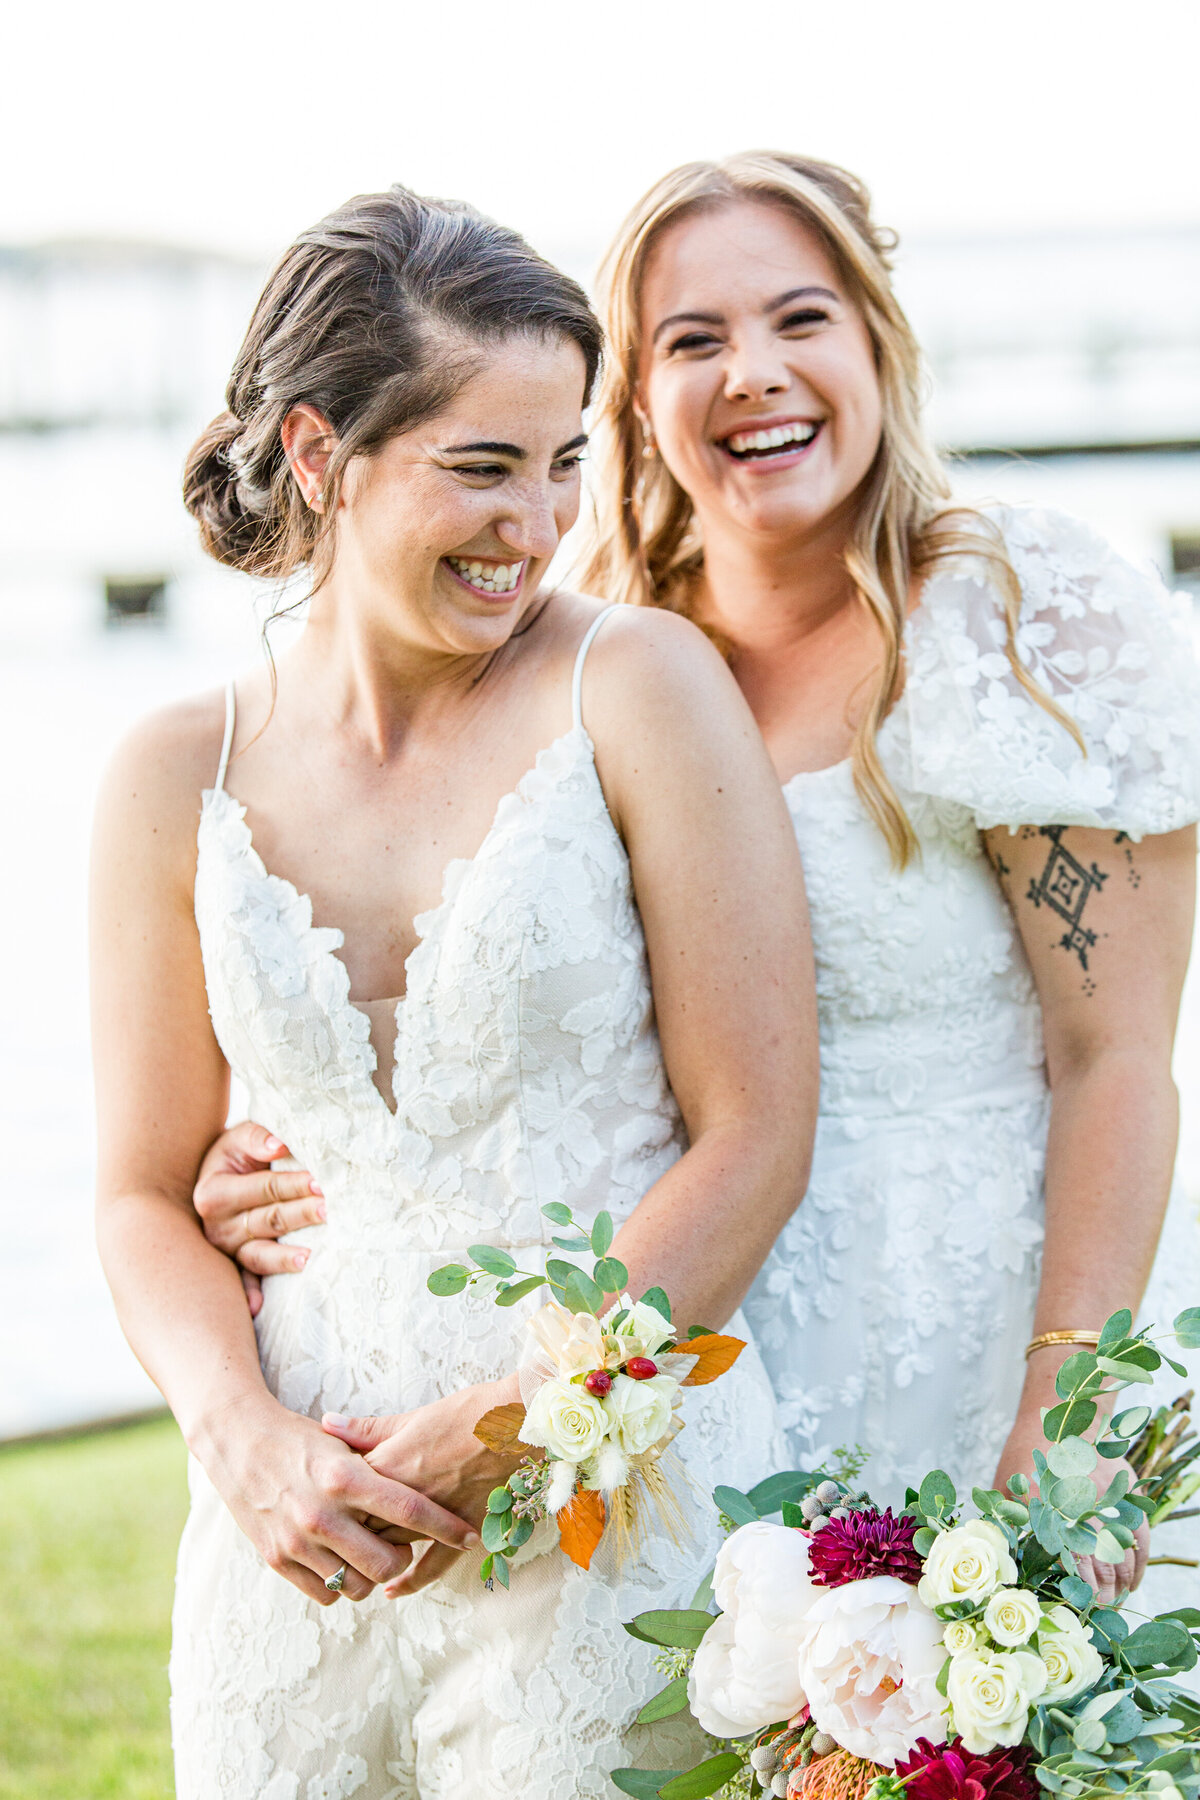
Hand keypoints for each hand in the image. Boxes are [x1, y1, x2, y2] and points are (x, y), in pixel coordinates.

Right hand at [193, 1120, 323, 1314]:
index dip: (294, 1184)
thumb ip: (258, 1137)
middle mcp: (216, 1226)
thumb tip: (279, 1145)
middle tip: (330, 1209)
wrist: (217, 1178)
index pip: (264, 1188)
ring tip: (309, 1256)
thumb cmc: (235, 1155)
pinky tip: (258, 1308)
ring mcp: (226, 1250)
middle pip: (268, 1220)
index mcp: (214, 1192)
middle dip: (301, 1214)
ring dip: (285, 1257)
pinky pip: (244, 1281)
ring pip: (261, 1253)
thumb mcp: (239, 1138)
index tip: (321, 1181)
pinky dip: (250, 1293)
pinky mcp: (234, 1266)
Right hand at [195, 1391, 482, 1605]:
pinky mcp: (277, 1559)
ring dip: (373, 1574)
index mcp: (344, 1478)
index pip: (409, 1510)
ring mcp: (297, 1541)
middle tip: (406, 1546)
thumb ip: (380, 1462)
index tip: (470, 1535)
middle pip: (388, 1562)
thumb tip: (428, 1476)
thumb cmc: (297, 1438)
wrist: (236, 1441)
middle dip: (406, 1558)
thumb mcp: (340, 1443)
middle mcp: (322, 1514)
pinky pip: (326, 1594)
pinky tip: (344, 1561)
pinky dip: (341, 1583)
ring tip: (372, 1553)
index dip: (445, 1527)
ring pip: (358, 1585)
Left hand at [322, 1379, 526, 1597]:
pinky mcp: (462, 1528)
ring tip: (358, 1559)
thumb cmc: (469, 1410)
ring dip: (374, 1553)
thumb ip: (369, 1427)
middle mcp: (408, 1495)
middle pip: (363, 1524)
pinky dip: (412, 1580)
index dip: (334, 1500)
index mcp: (391, 1463)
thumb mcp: (414, 1415)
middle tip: (339, 1535)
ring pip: (391, 1545)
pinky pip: (433, 1564)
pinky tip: (393, 1591)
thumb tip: (327, 1422)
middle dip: (349, 1530)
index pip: (346, 1492)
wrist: (520, 1420)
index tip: (326, 1502)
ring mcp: (436, 1516)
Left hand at [993, 1416, 1148, 1604]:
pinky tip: (1132, 1584)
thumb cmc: (1028, 1453)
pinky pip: (1141, 1539)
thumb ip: (1007, 1519)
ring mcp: (1109, 1502)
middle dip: (1097, 1595)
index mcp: (1050, 1505)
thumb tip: (1004, 1559)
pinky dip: (1139, 1566)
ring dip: (1119, 1586)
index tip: (1073, 1607)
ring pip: (1121, 1555)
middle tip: (1095, 1614)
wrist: (1064, 1415)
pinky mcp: (1128, 1497)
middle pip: (1096, 1563)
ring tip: (1111, 1605)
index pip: (1065, 1558)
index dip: (1072, 1588)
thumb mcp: (1007, 1484)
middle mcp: (1082, 1506)